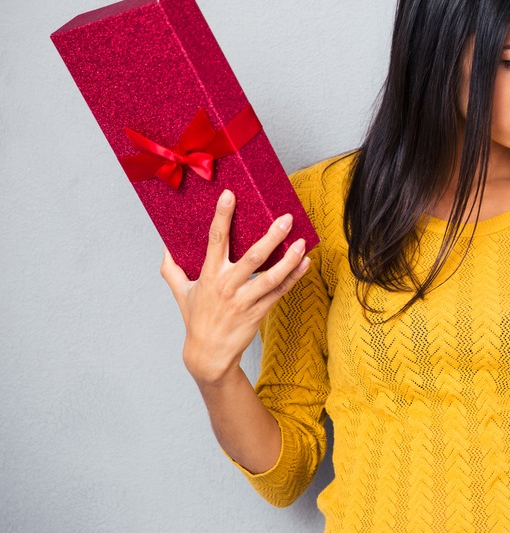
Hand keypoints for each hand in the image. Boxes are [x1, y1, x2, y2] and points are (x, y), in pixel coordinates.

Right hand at [160, 189, 310, 385]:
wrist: (208, 354)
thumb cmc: (196, 319)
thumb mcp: (181, 292)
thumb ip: (172, 268)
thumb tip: (165, 246)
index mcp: (209, 275)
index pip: (216, 240)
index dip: (223, 216)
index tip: (230, 195)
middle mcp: (228, 286)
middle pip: (253, 257)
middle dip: (271, 236)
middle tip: (286, 217)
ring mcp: (245, 300)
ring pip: (271, 276)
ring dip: (289, 259)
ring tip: (302, 242)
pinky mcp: (259, 311)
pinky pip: (280, 292)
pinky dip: (295, 277)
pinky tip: (305, 263)